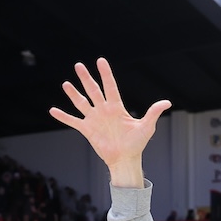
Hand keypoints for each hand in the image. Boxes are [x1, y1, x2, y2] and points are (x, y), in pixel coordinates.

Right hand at [49, 59, 170, 184]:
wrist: (125, 160)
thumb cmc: (137, 144)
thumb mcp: (147, 127)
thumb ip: (153, 112)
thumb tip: (167, 102)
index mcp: (117, 107)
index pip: (110, 87)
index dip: (106, 74)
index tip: (100, 61)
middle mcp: (104, 110)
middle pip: (93, 90)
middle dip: (86, 78)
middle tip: (79, 65)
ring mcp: (94, 119)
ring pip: (81, 103)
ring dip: (73, 94)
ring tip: (66, 84)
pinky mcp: (87, 130)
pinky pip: (73, 121)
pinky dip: (63, 116)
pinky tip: (53, 110)